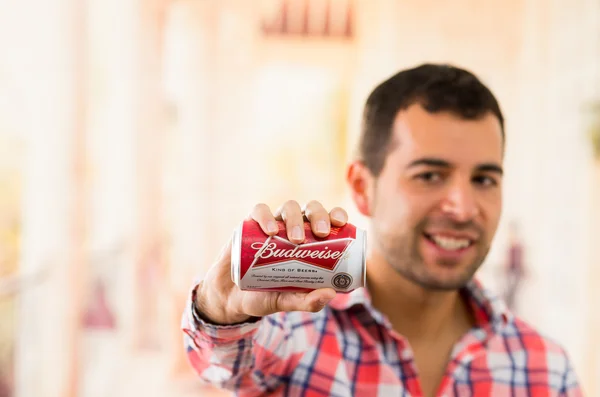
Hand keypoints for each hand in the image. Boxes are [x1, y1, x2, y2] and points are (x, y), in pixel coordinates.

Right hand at [195, 200, 347, 324]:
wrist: (231, 298)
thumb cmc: (266, 295)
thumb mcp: (288, 301)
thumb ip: (307, 301)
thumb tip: (331, 294)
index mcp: (309, 239)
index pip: (327, 219)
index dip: (336, 214)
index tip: (341, 223)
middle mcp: (292, 227)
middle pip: (310, 209)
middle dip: (318, 216)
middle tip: (320, 234)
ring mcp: (271, 224)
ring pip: (288, 207)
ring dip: (295, 219)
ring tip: (295, 239)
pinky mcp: (249, 224)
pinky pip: (259, 211)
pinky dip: (266, 216)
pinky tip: (271, 231)